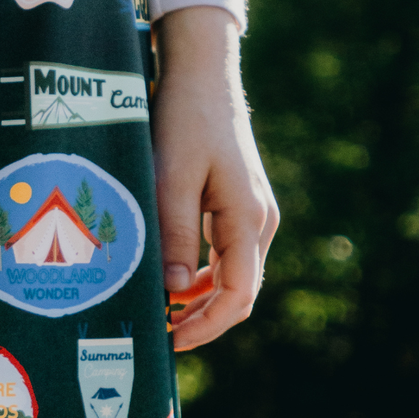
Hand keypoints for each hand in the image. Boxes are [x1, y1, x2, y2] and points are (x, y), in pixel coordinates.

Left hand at [150, 6, 278, 351]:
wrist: (202, 76)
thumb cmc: (185, 121)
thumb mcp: (171, 178)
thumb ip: (173, 235)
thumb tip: (171, 291)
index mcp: (248, 219)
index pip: (238, 295)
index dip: (206, 326)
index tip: (171, 341)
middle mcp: (258, 222)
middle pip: (238, 292)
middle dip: (202, 320)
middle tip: (160, 336)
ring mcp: (252, 214)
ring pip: (231, 276)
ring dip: (199, 300)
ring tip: (159, 313)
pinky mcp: (237, 206)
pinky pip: (223, 256)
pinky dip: (199, 276)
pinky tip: (168, 281)